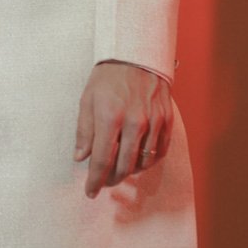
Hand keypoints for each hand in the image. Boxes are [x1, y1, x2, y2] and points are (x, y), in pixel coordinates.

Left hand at [74, 61, 171, 196]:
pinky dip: (148, 161)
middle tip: (104, 182)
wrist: (136, 55)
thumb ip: (84, 131)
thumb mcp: (87, 100)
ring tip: (119, 170)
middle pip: (124, 166)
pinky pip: (159, 151)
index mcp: (110, 118)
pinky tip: (138, 160)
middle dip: (111, 179)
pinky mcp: (166, 119)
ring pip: (143, 162)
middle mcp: (134, 122)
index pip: (102, 160)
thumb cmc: (107, 78)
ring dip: (130, 171)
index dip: (95, 180)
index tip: (90, 192)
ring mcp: (153, 122)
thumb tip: (80, 157)